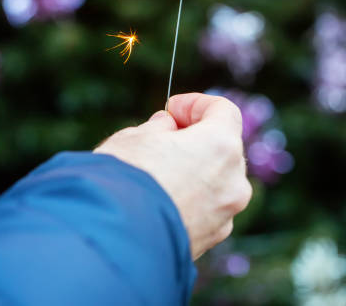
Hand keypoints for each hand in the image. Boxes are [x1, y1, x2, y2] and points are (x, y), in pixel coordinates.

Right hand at [95, 92, 251, 258]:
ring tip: (157, 170)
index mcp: (220, 145)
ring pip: (217, 180)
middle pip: (224, 146)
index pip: (224, 110)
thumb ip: (158, 127)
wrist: (112, 241)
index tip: (170, 109)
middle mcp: (233, 181)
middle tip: (163, 137)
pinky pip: (206, 208)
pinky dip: (190, 198)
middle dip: (196, 137)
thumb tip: (167, 127)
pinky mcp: (211, 240)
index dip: (196, 103)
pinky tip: (159, 199)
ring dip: (195, 169)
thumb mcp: (134, 138)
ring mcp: (225, 214)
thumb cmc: (124, 179)